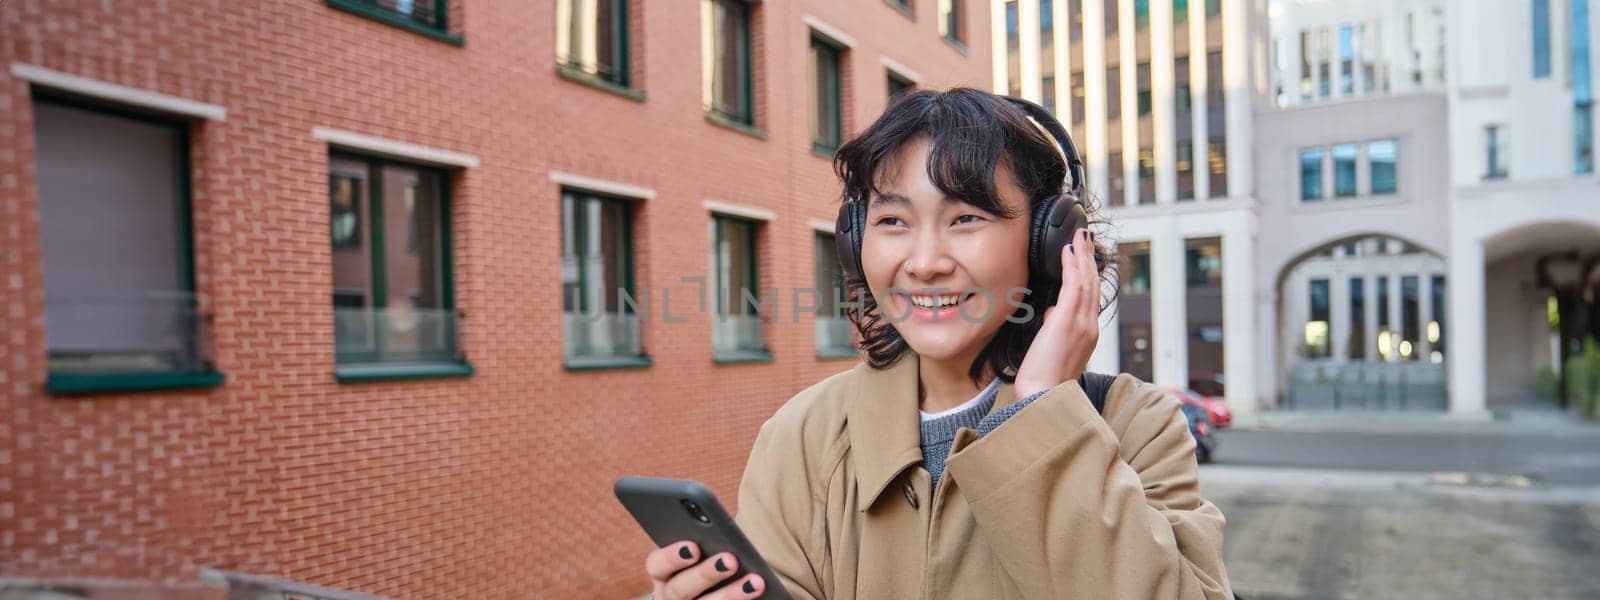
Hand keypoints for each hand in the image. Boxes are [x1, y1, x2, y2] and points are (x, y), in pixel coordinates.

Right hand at [645, 541, 766, 598]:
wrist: (701, 596)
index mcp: (663, 574)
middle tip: (731, 560)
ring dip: (730, 595)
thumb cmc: (703, 568)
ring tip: (755, 583)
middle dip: (706, 574)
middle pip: (681, 589)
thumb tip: (725, 534)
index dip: (673, 556)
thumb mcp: (697, 556)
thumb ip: (704, 545)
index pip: (657, 564)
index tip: (693, 547)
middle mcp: (669, 597)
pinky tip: (757, 595)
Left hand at [1013, 229, 1100, 398]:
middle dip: (1089, 257)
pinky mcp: (1069, 321)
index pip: (1090, 296)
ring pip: (1086, 281)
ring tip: (1080, 235)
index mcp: (1087, 334)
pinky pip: (1074, 286)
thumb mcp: (1052, 349)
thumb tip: (1052, 314)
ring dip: (1082, 255)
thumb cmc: (1043, 380)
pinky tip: (1069, 251)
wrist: (1043, 398)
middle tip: (1085, 235)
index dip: (1088, 273)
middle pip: (1093, 284)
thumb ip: (1055, 329)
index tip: (1084, 256)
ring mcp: (1082, 324)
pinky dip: (1073, 266)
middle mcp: (1090, 326)